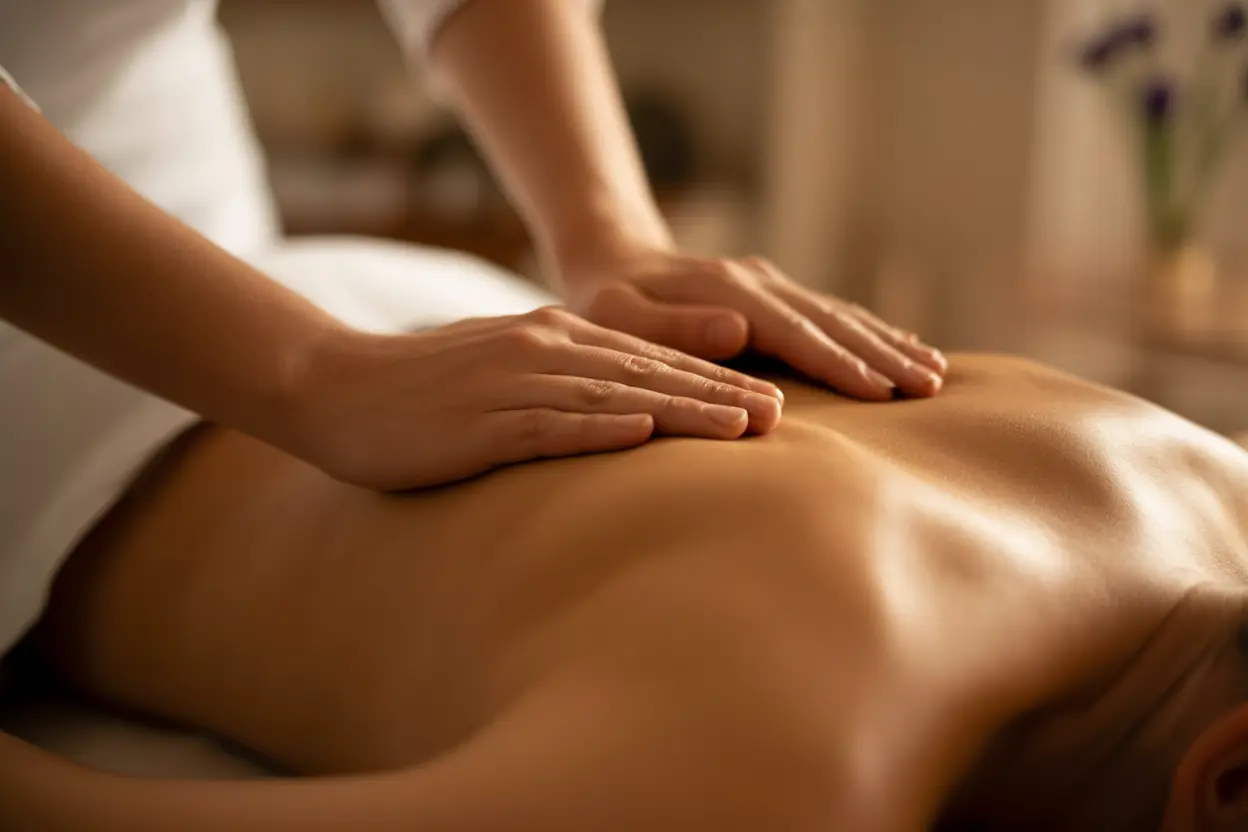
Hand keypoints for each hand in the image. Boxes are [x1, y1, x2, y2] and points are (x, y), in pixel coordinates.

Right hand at [283, 307, 783, 490]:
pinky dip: (600, 428)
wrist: (330, 386)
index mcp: (550, 339)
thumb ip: (556, 387)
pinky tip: (644, 434)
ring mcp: (510, 383)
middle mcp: (541, 350)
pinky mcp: (479, 422)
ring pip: (614, 394)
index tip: (767, 401)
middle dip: (718, 393)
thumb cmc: (418, 393)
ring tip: (742, 428)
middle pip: (647, 372)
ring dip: (682, 409)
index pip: (647, 360)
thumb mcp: (499, 378)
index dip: (711, 379)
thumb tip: (617, 410)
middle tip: (780, 416)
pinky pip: (550, 425)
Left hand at [562, 248, 947, 400]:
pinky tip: (905, 347)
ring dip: (889, 342)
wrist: (611, 258)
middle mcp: (757, 282)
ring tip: (937, 372)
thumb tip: (739, 329)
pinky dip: (871, 331)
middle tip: (932, 387)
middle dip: (884, 355)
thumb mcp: (619, 315)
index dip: (839, 364)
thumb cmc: (606, 300)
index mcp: (725, 290)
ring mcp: (770, 284)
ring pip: (841, 315)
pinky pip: (831, 313)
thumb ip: (674, 325)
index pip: (794, 332)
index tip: (882, 393)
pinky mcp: (774, 292)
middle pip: (831, 322)